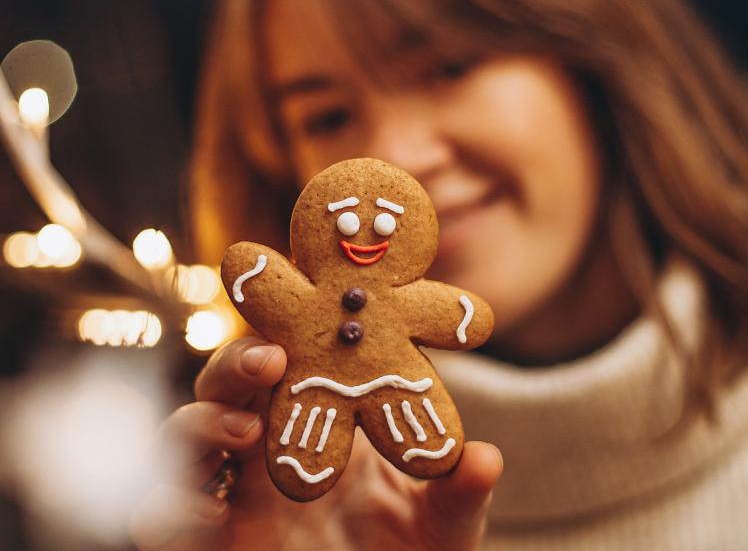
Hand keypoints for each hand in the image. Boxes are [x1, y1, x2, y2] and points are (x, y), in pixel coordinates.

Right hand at [129, 337, 502, 550]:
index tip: (307, 319)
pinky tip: (207, 514)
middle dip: (236, 363)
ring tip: (247, 429)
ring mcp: (234, 493)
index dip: (287, 336)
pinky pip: (161, 516)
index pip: (287, 365)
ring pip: (184, 436)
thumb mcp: (442, 523)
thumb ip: (456, 491)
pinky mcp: (210, 541)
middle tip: (270, 358)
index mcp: (318, 422)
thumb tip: (486, 457)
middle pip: (226, 386)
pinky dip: (167, 507)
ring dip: (201, 421)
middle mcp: (268, 448)